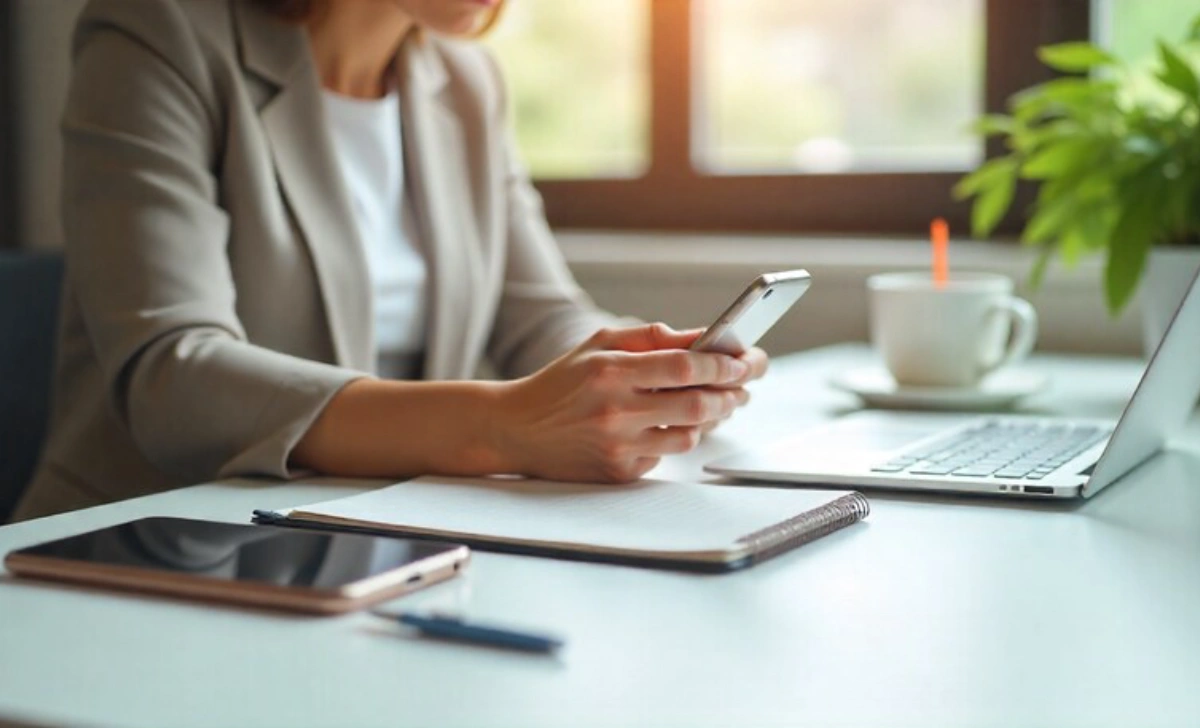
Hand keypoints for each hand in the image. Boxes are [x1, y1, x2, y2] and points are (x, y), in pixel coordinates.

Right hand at [492, 324, 755, 482]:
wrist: (516, 429)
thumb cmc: (562, 381)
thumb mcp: (599, 343)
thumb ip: (651, 337)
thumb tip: (704, 338)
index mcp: (611, 370)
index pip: (685, 367)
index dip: (724, 365)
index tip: (745, 362)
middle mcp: (615, 410)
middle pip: (696, 405)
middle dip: (730, 395)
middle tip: (744, 388)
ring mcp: (617, 445)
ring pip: (688, 435)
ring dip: (711, 420)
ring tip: (718, 405)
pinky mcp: (618, 472)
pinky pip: (666, 455)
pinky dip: (677, 438)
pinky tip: (675, 425)